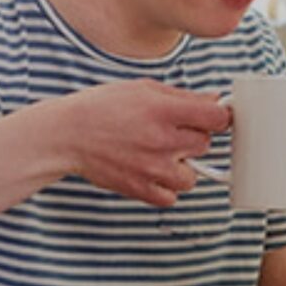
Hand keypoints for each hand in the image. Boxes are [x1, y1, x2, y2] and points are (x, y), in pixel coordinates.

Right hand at [50, 79, 231, 206]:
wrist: (66, 135)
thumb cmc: (102, 107)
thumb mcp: (143, 88)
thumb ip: (183, 96)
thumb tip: (215, 100)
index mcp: (164, 111)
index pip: (218, 117)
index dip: (218, 116)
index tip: (212, 117)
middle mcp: (162, 140)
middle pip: (205, 145)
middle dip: (194, 138)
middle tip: (172, 132)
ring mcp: (152, 168)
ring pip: (192, 176)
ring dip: (182, 166)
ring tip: (161, 154)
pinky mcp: (140, 189)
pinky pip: (171, 197)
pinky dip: (166, 188)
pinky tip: (153, 172)